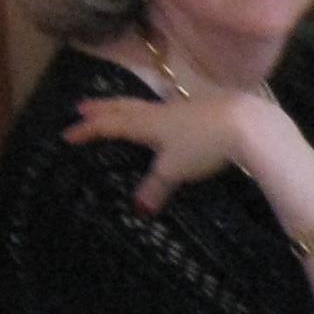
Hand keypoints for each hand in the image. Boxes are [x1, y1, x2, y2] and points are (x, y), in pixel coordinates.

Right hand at [65, 93, 269, 214]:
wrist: (247, 123)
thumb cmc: (203, 144)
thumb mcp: (175, 170)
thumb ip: (156, 186)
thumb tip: (139, 208)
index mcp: (147, 123)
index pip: (109, 125)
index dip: (88, 130)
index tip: (67, 135)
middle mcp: (160, 111)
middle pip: (124, 106)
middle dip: (101, 108)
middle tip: (81, 107)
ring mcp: (183, 107)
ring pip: (145, 105)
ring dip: (125, 107)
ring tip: (116, 109)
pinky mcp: (203, 109)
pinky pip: (167, 109)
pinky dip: (154, 112)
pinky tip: (163, 117)